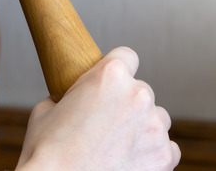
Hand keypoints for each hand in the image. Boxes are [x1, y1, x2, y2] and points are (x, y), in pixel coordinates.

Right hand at [16, 47, 179, 170]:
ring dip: (142, 128)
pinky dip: (152, 154)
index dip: (116, 69)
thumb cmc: (47, 153)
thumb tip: (77, 100)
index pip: (127, 56)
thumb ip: (70, 96)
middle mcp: (138, 95)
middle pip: (141, 91)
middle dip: (126, 104)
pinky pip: (168, 148)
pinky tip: (131, 161)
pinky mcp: (164, 156)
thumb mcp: (47, 109)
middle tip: (105, 125)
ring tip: (117, 147)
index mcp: (110, 75)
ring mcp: (154, 127)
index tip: (111, 84)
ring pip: (156, 119)